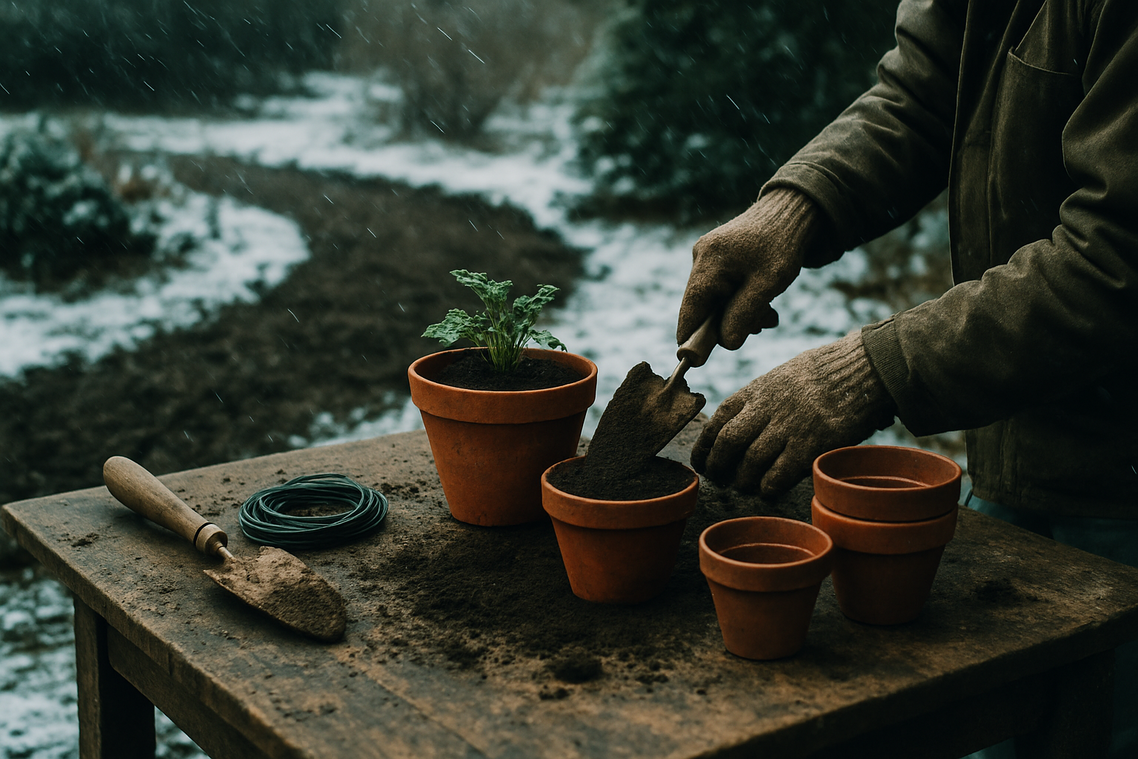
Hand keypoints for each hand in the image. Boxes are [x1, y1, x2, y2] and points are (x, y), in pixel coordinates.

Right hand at [677, 188, 820, 349]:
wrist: (792, 210)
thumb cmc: (782, 245)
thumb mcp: (768, 284)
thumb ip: (743, 315)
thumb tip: (725, 344)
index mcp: (709, 263)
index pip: (690, 311)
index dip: (692, 338)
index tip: (695, 362)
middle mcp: (701, 258)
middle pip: (703, 308)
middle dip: (729, 323)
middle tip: (763, 324)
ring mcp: (707, 257)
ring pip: (715, 301)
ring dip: (740, 313)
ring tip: (769, 313)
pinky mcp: (716, 257)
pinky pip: (722, 289)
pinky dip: (740, 299)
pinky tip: (763, 301)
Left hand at [691, 331, 895, 497]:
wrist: (863, 368)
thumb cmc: (824, 373)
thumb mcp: (782, 375)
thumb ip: (760, 399)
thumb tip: (742, 422)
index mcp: (756, 390)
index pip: (718, 420)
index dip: (705, 445)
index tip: (702, 461)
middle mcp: (766, 408)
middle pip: (728, 442)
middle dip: (718, 465)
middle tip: (720, 478)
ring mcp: (787, 427)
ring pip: (750, 461)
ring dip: (743, 480)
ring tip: (745, 486)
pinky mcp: (810, 445)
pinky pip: (778, 474)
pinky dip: (768, 486)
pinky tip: (768, 488)